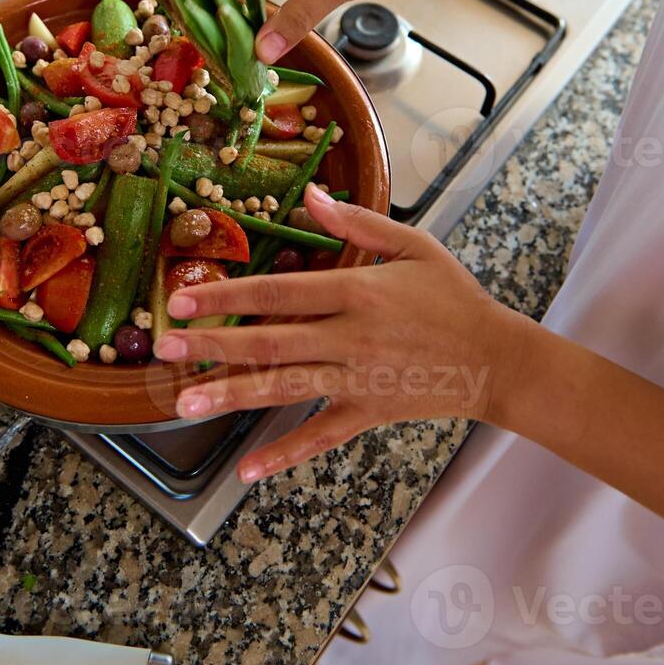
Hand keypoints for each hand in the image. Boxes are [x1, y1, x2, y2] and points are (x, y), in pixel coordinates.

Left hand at [153, 186, 529, 482]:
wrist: (498, 359)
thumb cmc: (455, 297)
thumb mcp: (413, 245)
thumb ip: (358, 223)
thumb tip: (311, 195)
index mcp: (358, 291)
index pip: (280, 291)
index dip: (229, 295)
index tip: (185, 299)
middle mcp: (350, 338)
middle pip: (270, 341)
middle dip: (213, 346)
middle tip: (165, 349)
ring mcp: (357, 380)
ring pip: (284, 388)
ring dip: (231, 396)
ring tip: (185, 403)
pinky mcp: (367, 413)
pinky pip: (320, 436)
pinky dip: (285, 454)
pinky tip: (247, 469)